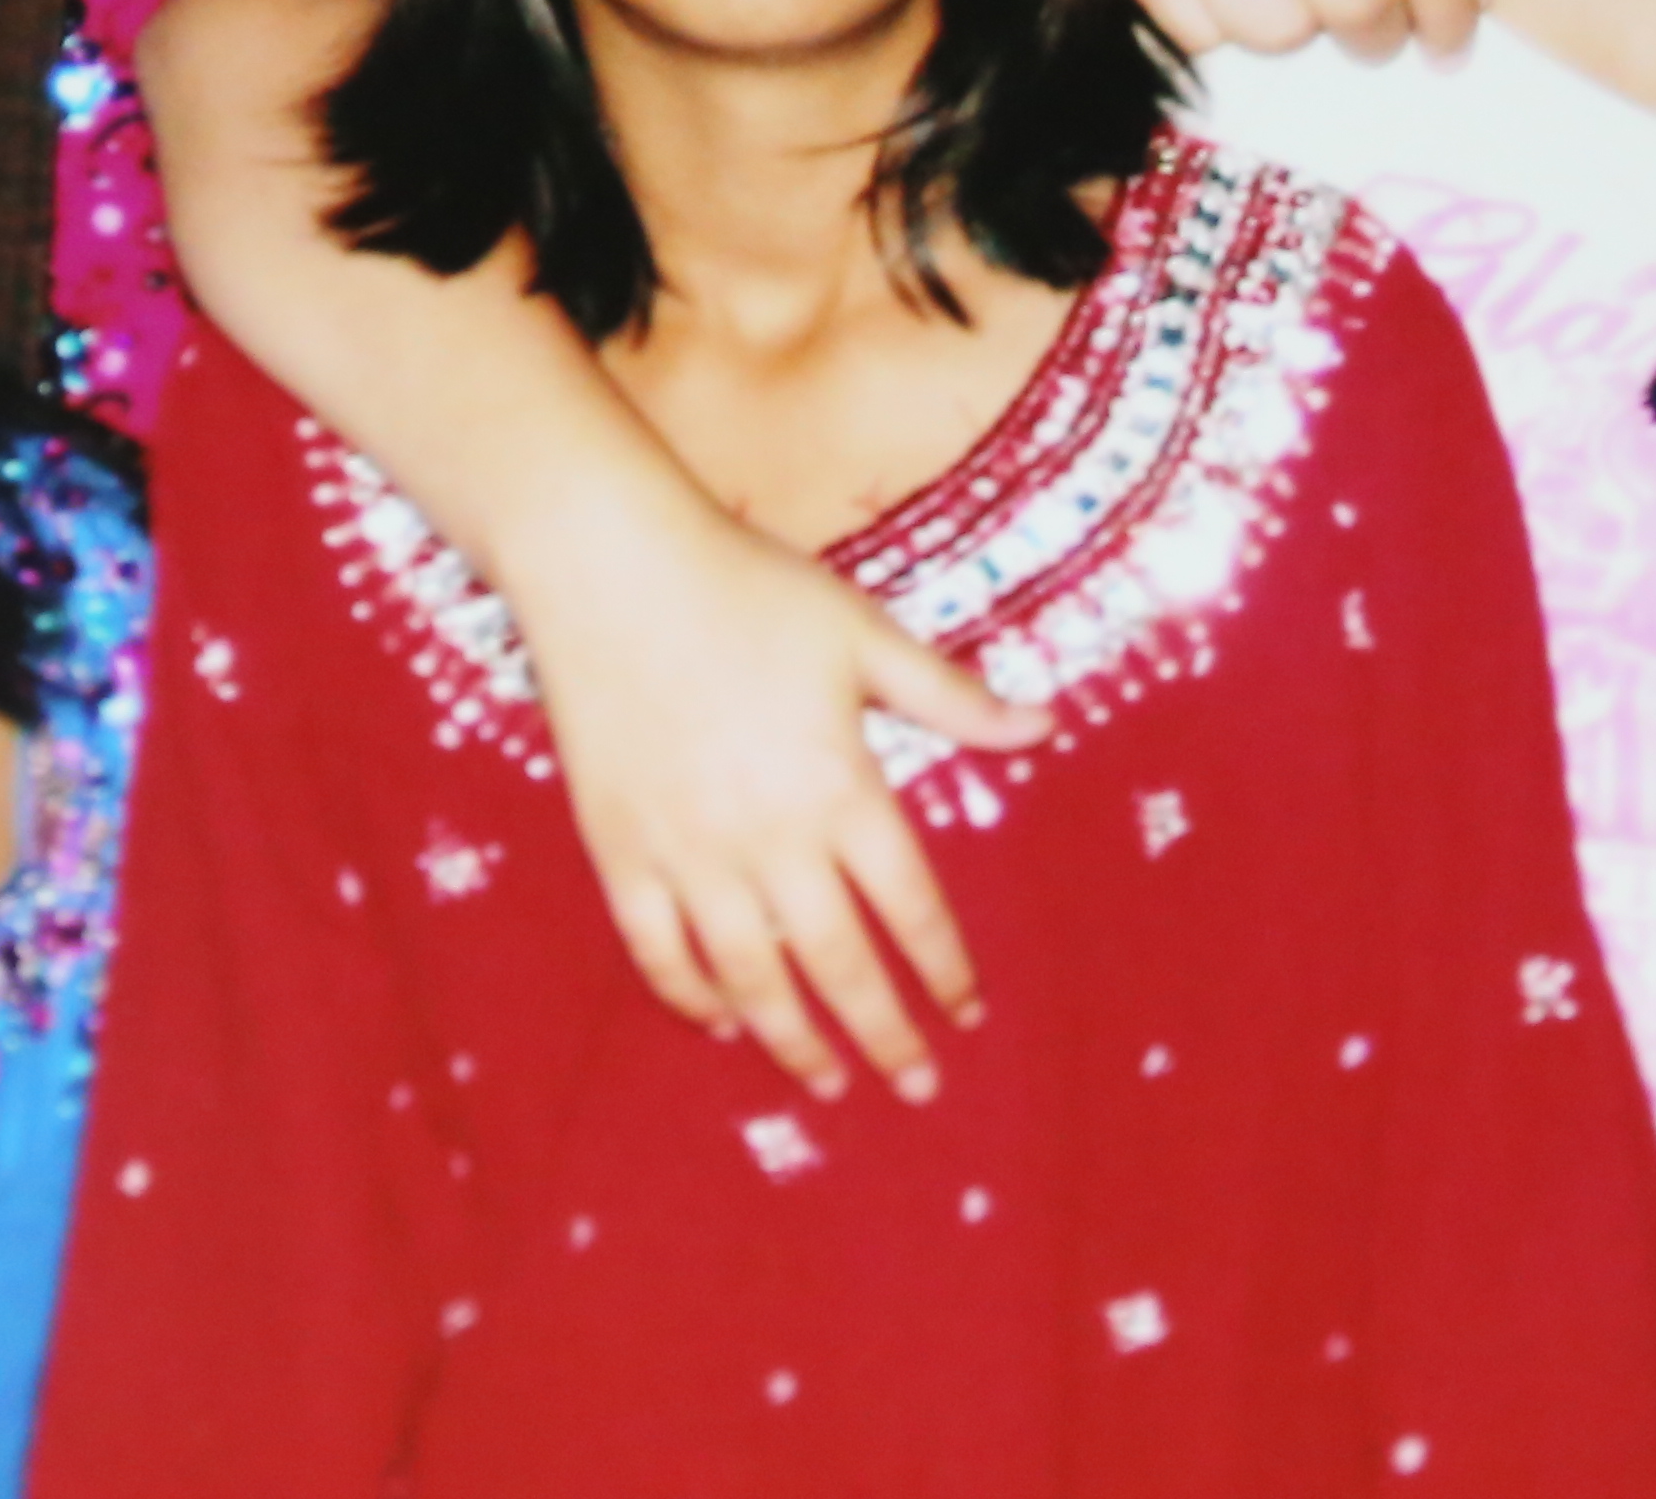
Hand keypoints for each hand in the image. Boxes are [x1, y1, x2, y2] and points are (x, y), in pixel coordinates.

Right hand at [498, 482, 1046, 1103]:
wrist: (610, 567)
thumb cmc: (748, 590)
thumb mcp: (863, 635)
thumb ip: (952, 698)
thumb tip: (1046, 724)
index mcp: (840, 787)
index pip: (911, 907)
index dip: (944, 968)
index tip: (967, 1014)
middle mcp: (770, 837)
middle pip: (840, 965)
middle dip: (885, 1035)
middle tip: (917, 1087)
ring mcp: (689, 852)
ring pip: (751, 979)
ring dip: (795, 1041)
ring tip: (828, 1083)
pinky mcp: (620, 850)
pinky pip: (658, 950)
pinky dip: (692, 995)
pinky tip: (723, 1021)